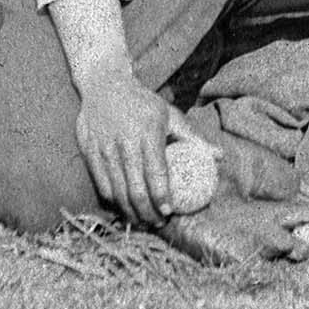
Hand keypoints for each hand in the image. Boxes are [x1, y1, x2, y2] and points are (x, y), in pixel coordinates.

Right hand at [75, 70, 193, 224]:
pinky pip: (102, 185)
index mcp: (148, 132)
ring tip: (142, 222)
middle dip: (147, 213)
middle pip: (135, 189)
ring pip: (117, 191)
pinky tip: (123, 208)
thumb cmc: (143, 103)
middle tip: (157, 223)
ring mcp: (104, 149)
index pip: (156, 172)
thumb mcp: (169, 114)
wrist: (104, 85)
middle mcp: (125, 142)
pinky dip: (113, 201)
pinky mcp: (89, 153)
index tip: (169, 211)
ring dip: (130, 212)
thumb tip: (219, 157)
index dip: (162, 196)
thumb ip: (193, 138)